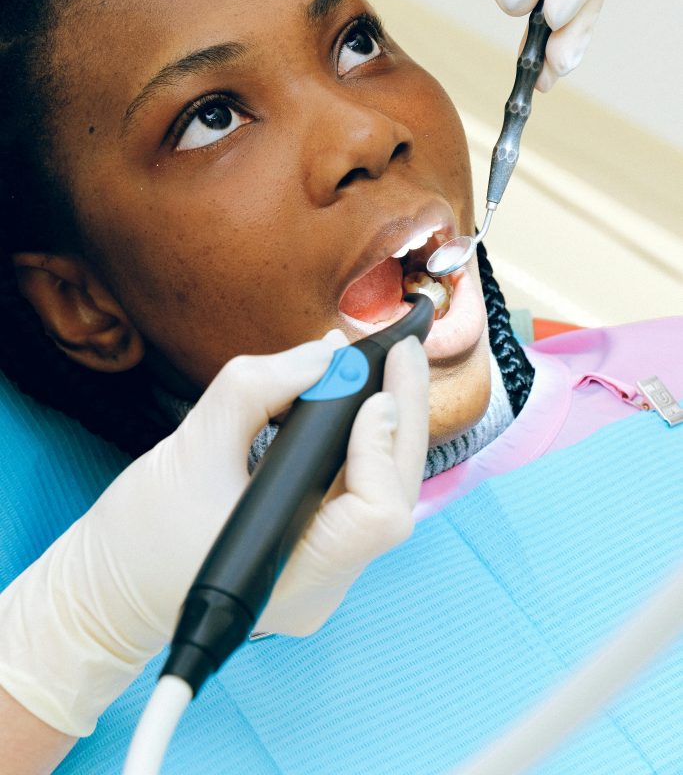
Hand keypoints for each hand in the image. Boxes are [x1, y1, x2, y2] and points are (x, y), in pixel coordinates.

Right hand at [0, 332, 427, 735]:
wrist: (108, 589)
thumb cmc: (139, 536)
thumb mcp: (191, 447)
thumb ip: (257, 388)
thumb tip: (323, 352)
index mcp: (296, 577)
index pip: (376, 512)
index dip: (379, 443)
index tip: (366, 386)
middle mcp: (323, 582)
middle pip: (392, 493)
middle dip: (402, 414)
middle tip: (402, 349)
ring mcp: (322, 570)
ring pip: (382, 489)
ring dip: (387, 423)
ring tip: (386, 364)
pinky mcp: (313, 549)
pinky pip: (355, 489)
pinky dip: (361, 441)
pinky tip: (359, 397)